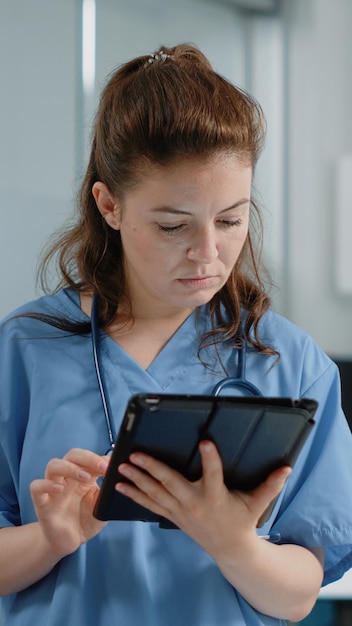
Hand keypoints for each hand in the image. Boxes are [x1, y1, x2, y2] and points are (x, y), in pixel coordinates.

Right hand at [30, 448, 108, 557]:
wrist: (71, 542)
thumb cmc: (87, 520)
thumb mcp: (102, 505)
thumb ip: (109, 490)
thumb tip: (120, 474)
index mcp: (83, 476)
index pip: (88, 457)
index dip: (100, 458)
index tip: (113, 466)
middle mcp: (67, 478)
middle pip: (72, 455)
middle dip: (88, 458)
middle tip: (102, 467)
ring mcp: (53, 489)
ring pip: (53, 465)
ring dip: (70, 467)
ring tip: (85, 477)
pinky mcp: (42, 503)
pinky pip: (36, 487)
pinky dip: (46, 484)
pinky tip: (58, 489)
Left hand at [116, 441, 290, 559]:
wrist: (230, 550)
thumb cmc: (242, 521)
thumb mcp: (257, 504)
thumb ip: (270, 485)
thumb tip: (287, 468)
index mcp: (216, 496)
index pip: (214, 474)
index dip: (211, 458)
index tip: (206, 441)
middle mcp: (195, 503)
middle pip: (171, 483)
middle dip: (152, 469)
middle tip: (136, 455)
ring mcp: (181, 511)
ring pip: (155, 493)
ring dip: (137, 480)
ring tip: (121, 466)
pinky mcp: (172, 516)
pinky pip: (150, 505)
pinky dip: (135, 495)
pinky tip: (120, 486)